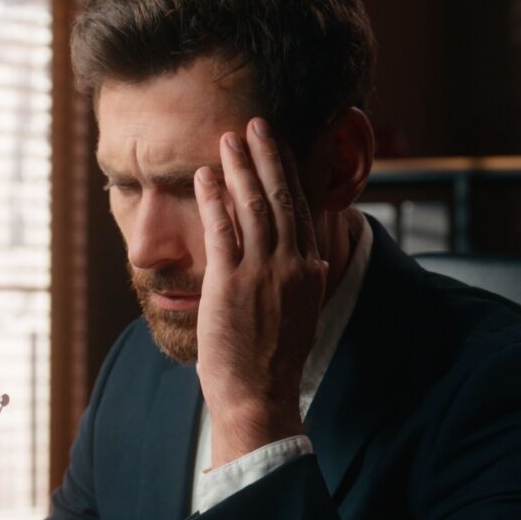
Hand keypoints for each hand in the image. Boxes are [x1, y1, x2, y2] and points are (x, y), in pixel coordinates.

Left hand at [194, 117, 327, 466]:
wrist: (259, 395)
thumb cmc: (275, 361)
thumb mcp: (304, 315)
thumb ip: (307, 283)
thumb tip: (316, 262)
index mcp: (310, 270)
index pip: (300, 209)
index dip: (286, 173)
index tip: (277, 148)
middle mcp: (291, 265)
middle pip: (280, 198)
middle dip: (266, 156)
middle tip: (255, 124)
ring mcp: (261, 272)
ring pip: (253, 206)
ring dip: (239, 167)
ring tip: (229, 138)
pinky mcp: (230, 283)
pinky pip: (222, 230)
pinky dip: (213, 198)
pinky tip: (204, 175)